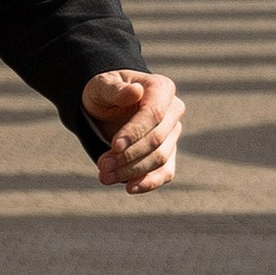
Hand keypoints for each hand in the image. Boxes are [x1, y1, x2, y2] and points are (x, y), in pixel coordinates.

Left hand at [84, 69, 181, 194]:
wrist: (106, 106)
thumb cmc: (104, 92)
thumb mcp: (102, 86)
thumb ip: (116, 89)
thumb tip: (136, 91)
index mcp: (161, 89)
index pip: (154, 114)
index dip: (135, 132)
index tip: (114, 146)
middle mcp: (173, 110)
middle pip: (156, 140)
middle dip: (128, 156)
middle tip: (102, 166)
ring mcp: (172, 133)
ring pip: (160, 158)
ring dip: (132, 171)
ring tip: (105, 176)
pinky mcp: (167, 152)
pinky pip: (166, 171)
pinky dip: (150, 182)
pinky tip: (130, 188)